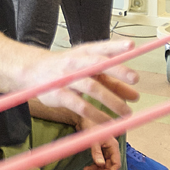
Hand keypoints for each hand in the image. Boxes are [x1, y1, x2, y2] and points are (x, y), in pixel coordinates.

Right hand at [24, 40, 140, 128]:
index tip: (131, 46)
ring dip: (111, 101)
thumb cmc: (67, 68)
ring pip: (92, 88)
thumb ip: (111, 80)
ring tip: (126, 112)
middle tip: (135, 78)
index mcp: (85, 52)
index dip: (116, 46)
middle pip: (98, 65)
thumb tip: (134, 96)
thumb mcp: (88, 68)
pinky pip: (81, 106)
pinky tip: (107, 123)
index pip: (102, 47)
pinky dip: (96, 115)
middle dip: (117, 71)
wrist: (34, 71)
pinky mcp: (60, 95)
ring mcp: (67, 78)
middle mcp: (76, 63)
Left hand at [78, 119, 121, 169]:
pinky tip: (86, 169)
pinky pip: (99, 162)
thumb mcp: (93, 140)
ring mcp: (105, 151)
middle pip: (110, 167)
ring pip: (104, 166)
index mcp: (113, 146)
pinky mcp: (100, 151)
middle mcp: (111, 149)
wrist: (83, 118)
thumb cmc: (90, 125)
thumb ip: (97, 152)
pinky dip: (93, 167)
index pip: (116, 164)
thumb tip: (100, 164)